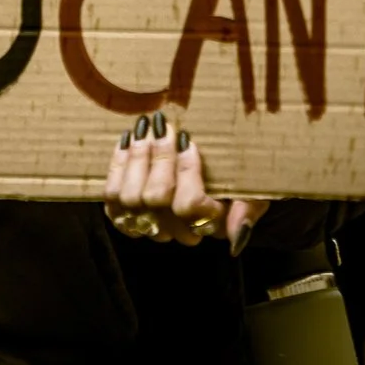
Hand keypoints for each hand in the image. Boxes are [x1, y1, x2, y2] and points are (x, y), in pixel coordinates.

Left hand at [103, 114, 268, 251]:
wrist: (211, 177)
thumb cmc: (235, 183)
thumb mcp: (253, 192)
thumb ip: (248, 211)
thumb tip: (235, 238)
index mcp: (208, 226)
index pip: (190, 206)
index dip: (187, 171)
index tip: (189, 141)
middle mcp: (174, 231)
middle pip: (155, 199)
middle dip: (158, 157)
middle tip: (164, 126)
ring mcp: (146, 224)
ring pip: (129, 197)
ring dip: (136, 158)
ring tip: (145, 129)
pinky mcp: (122, 214)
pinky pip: (111, 196)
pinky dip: (117, 166)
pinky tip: (128, 141)